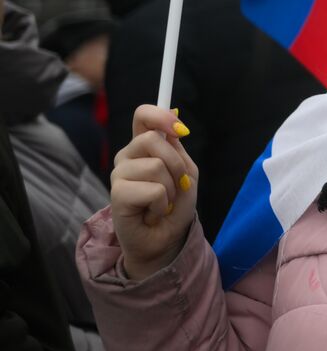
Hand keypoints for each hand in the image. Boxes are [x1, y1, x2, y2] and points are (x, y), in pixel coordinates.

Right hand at [110, 105, 198, 281]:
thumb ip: (177, 146)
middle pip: (152, 139)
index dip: (160, 115)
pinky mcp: (116, 195)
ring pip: (156, 166)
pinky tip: (153, 213)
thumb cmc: (175, 205)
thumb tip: (175, 113)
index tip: (180, 130)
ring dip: (171, 189)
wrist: (166, 238)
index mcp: (143, 147)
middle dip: (176, 164)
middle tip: (176, 185)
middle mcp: (126, 157)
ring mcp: (118, 175)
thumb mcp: (185, 172)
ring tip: (163, 202)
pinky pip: (153, 190)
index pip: (143, 116)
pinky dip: (163, 204)